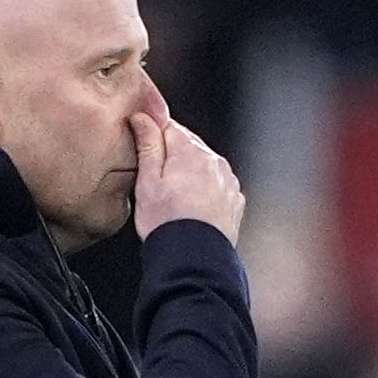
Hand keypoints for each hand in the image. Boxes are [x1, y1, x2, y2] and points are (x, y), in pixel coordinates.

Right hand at [129, 114, 243, 243]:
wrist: (193, 260)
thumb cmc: (167, 224)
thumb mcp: (147, 181)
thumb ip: (148, 145)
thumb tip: (143, 117)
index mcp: (190, 152)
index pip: (169, 126)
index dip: (153, 137)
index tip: (144, 150)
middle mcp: (214, 162)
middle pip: (188, 146)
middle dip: (172, 157)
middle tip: (156, 182)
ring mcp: (228, 181)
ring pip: (204, 166)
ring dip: (190, 174)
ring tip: (174, 200)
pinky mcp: (234, 201)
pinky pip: (217, 186)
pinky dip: (205, 191)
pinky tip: (191, 208)